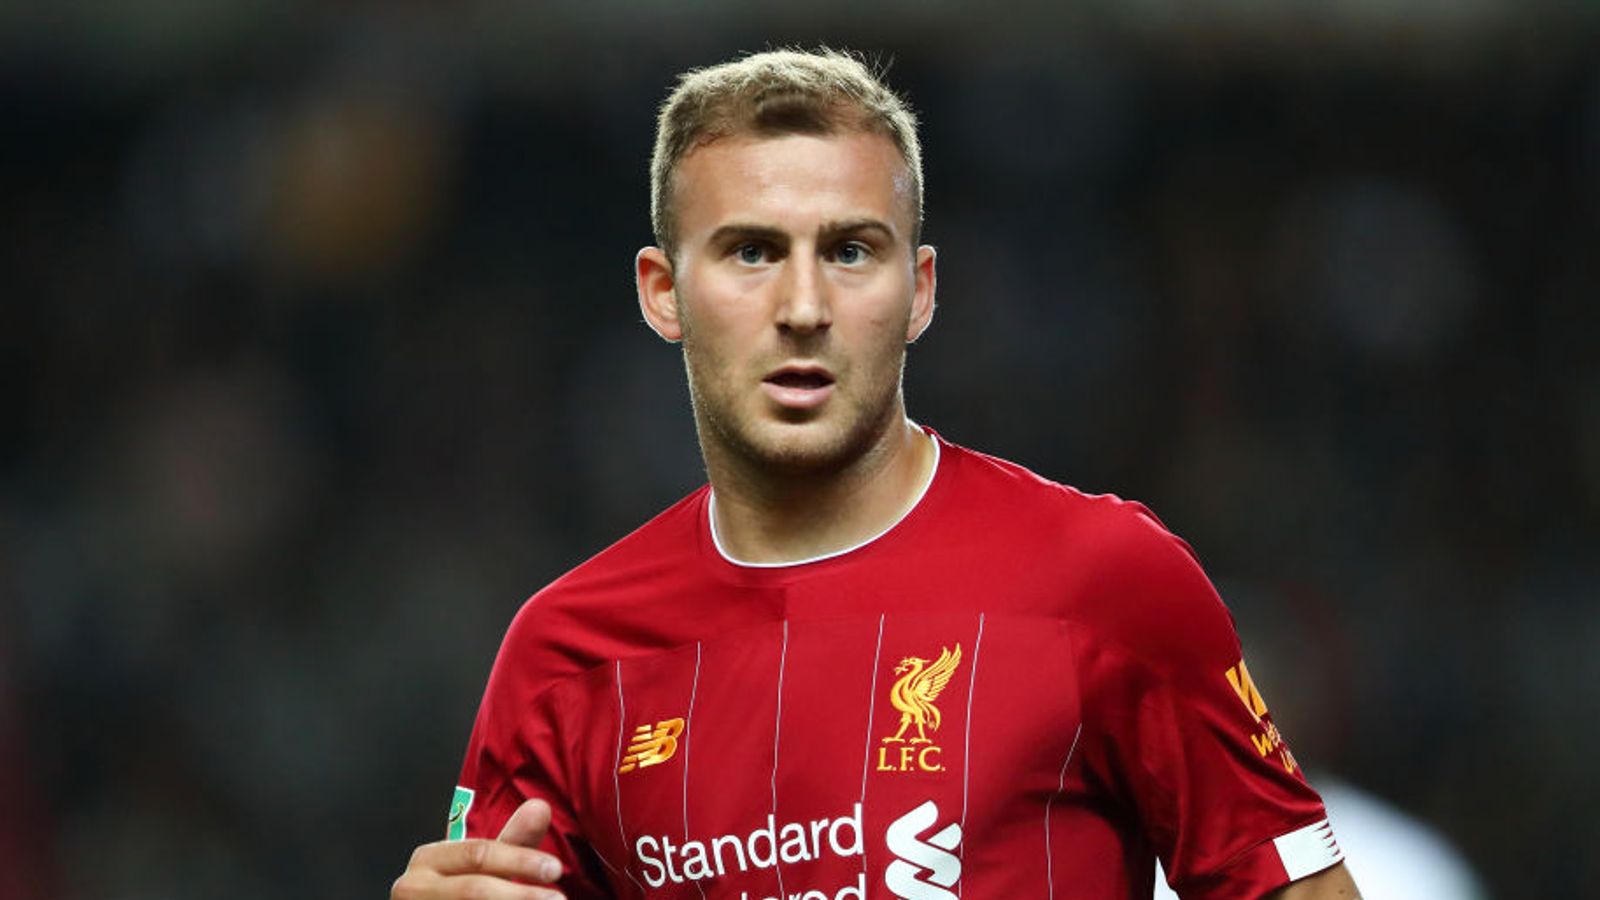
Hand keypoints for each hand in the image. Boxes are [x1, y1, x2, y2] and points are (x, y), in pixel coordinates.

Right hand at [392, 798, 565, 899]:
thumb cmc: (456, 891)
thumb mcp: (481, 864)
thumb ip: (511, 841)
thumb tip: (540, 807)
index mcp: (428, 859)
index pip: (479, 854)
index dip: (520, 861)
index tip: (555, 869)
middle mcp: (414, 887)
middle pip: (474, 890)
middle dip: (520, 895)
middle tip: (557, 899)